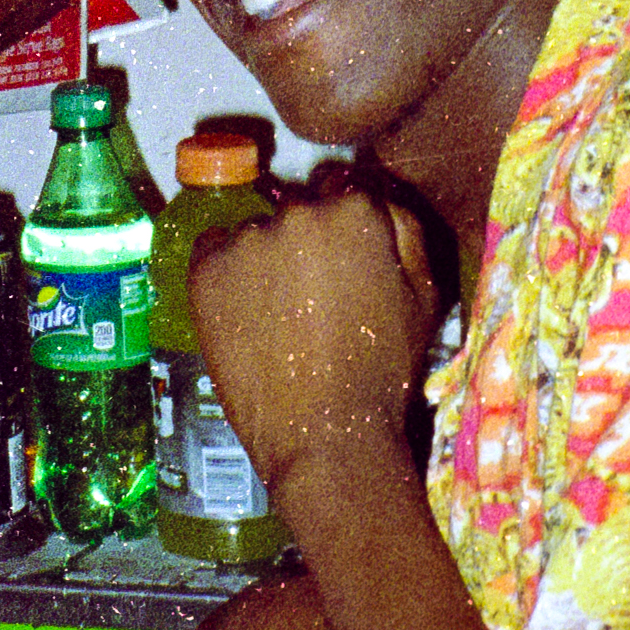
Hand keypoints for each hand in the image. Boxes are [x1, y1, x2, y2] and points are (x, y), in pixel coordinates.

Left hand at [190, 175, 440, 497]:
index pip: (340, 193)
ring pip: (255, 234)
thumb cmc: (382, 371)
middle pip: (296, 211)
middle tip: (312, 298)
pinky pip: (214, 252)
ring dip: (264, 259)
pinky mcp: (205, 271)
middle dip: (304, 243)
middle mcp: (295, 214)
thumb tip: (374, 194)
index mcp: (354, 211)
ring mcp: (245, 241)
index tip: (339, 265)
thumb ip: (404, 229)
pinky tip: (246, 313)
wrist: (326, 436)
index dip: (341, 232)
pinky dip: (226, 274)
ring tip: (279, 316)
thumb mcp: (424, 296)